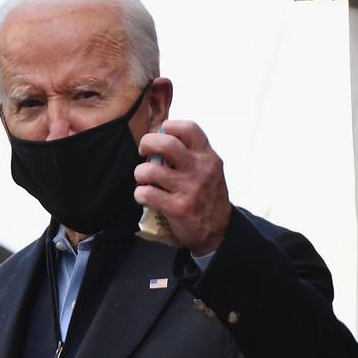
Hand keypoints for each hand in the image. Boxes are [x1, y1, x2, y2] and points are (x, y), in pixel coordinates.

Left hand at [134, 120, 231, 255]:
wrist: (218, 231)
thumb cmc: (208, 197)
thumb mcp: (210, 171)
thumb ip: (192, 155)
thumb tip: (161, 139)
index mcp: (208, 157)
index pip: (189, 128)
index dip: (170, 126)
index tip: (161, 133)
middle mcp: (200, 169)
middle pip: (166, 144)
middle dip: (147, 143)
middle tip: (143, 151)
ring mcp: (189, 189)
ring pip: (150, 170)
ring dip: (140, 174)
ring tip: (143, 179)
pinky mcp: (177, 207)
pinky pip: (146, 193)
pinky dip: (140, 194)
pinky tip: (144, 196)